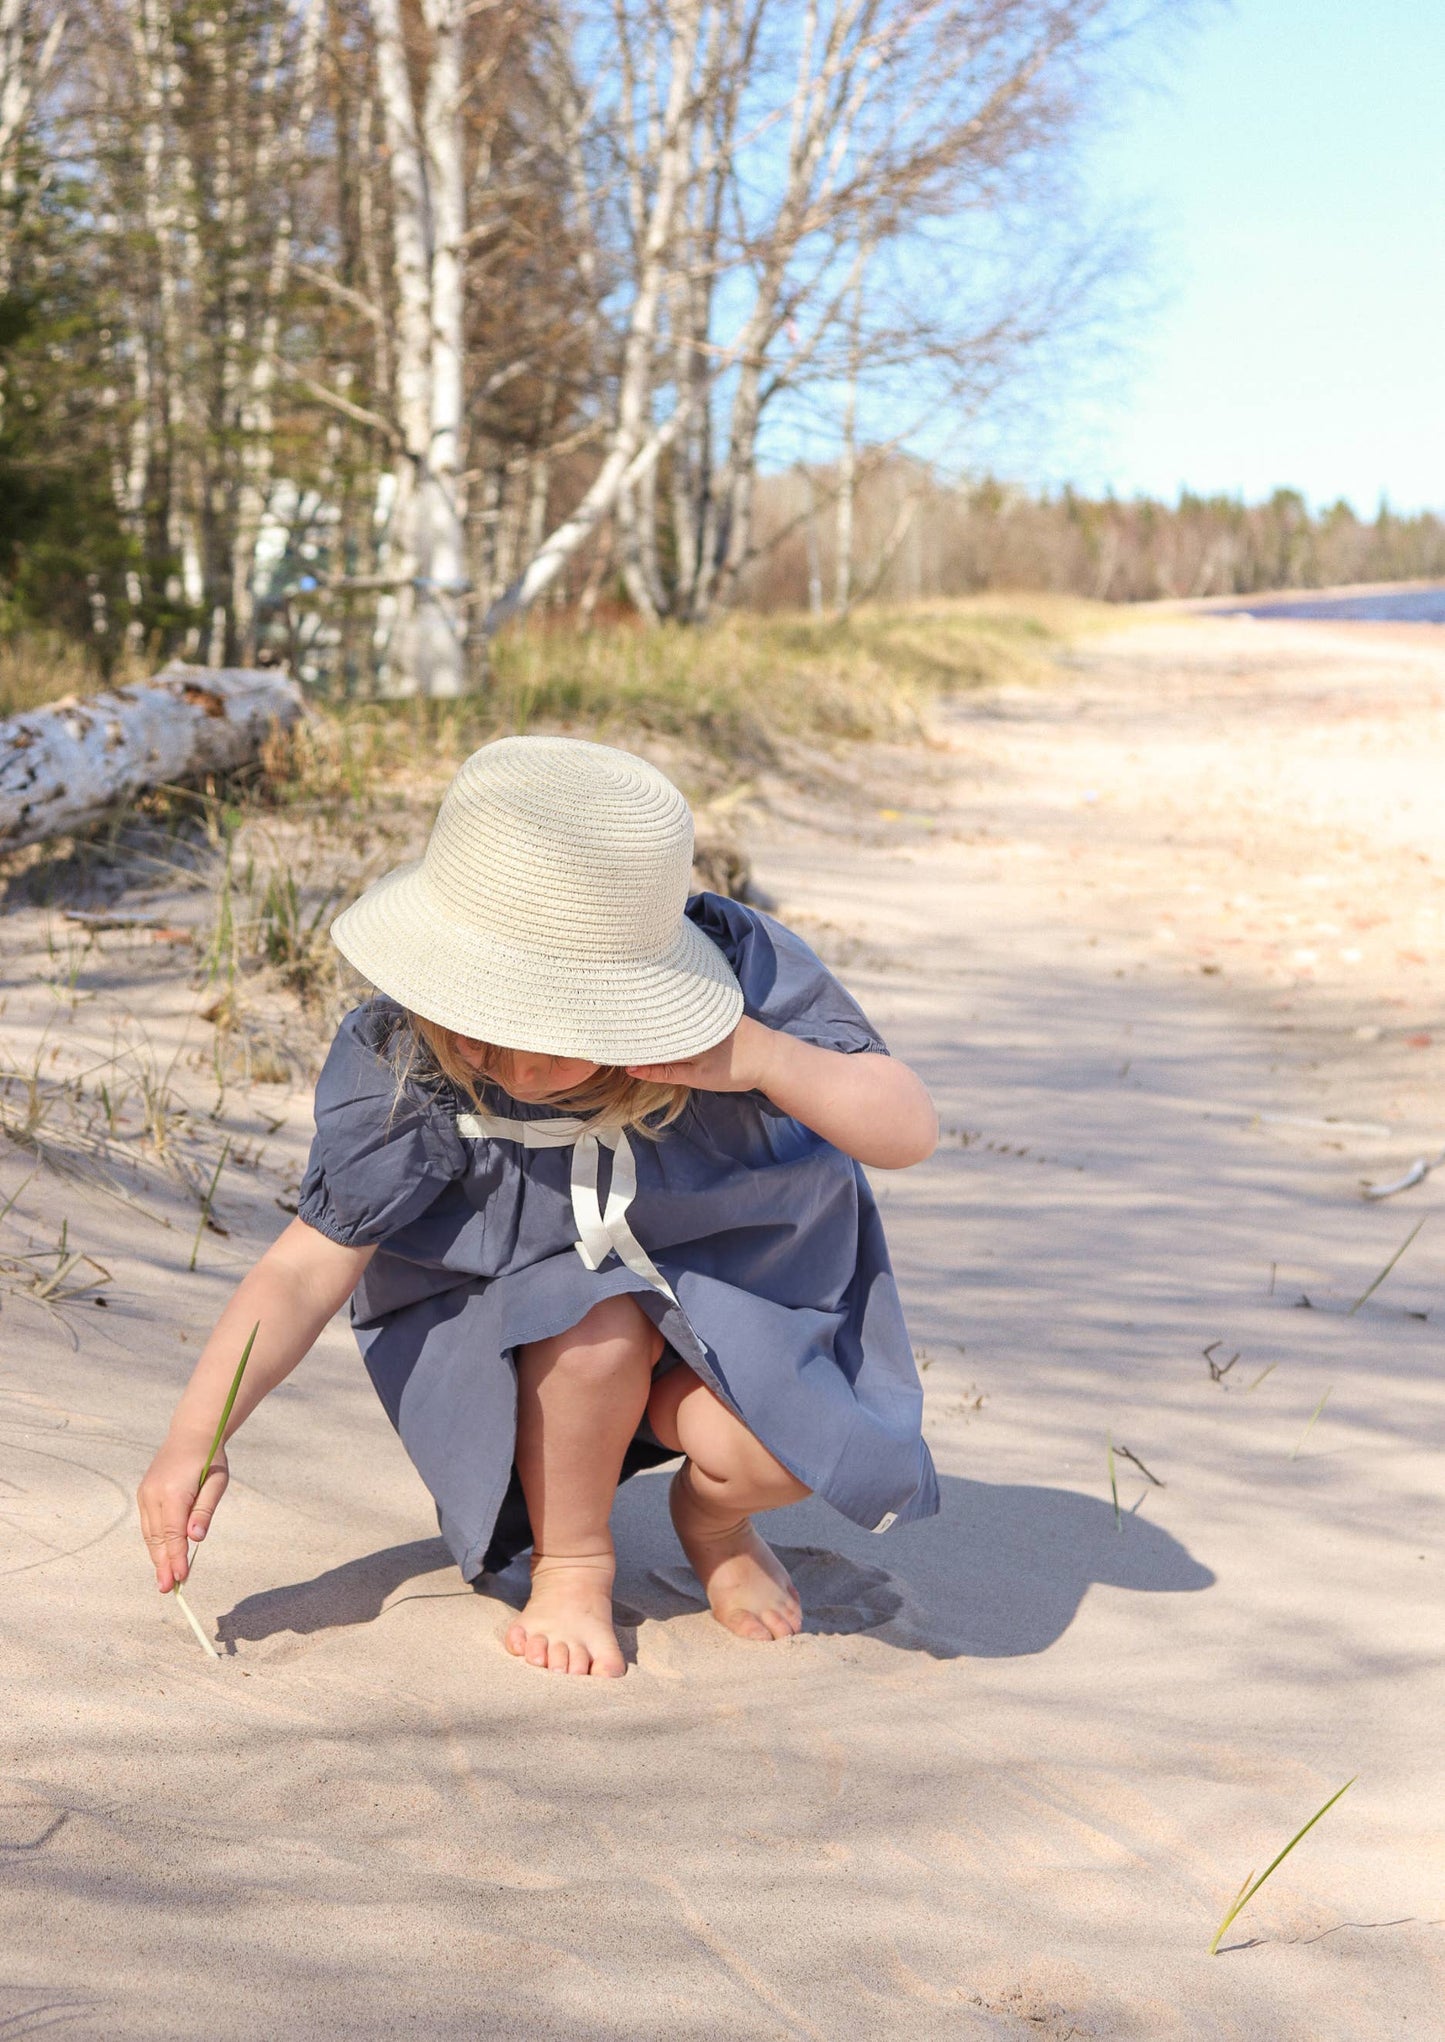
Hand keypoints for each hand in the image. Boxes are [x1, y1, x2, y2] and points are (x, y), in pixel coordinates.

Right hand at [137, 1438, 229, 1591]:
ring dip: (157, 1557)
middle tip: (168, 1589)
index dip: (176, 1558)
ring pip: (150, 1534)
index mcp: (173, 1492)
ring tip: (164, 1579)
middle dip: (163, 1565)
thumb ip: (205, 1511)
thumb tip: (195, 1539)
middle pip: (158, 1538)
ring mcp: (145, 1494)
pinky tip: (162, 1556)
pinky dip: (154, 1542)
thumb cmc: (210, 1458)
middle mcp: (153, 1494)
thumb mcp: (216, 1482)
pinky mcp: (144, 1494)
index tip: (181, 1578)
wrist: (190, 1434)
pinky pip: (148, 1525)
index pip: (173, 1533)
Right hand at [626, 1016, 779, 1094]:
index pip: (650, 1026)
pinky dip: (670, 1008)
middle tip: (615, 1022)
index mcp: (686, 1028)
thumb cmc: (734, 1070)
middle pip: (656, 1012)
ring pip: (669, 1006)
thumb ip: (663, 1072)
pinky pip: (684, 1003)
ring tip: (632, 1016)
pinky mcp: (712, 1002)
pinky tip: (658, 1009)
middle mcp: (692, 1011)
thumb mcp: (696, 1077)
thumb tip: (631, 1069)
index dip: (631, 1030)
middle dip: (637, 1017)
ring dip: (653, 1011)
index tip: (612, 1034)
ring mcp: (703, 1004)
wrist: (772, 1058)